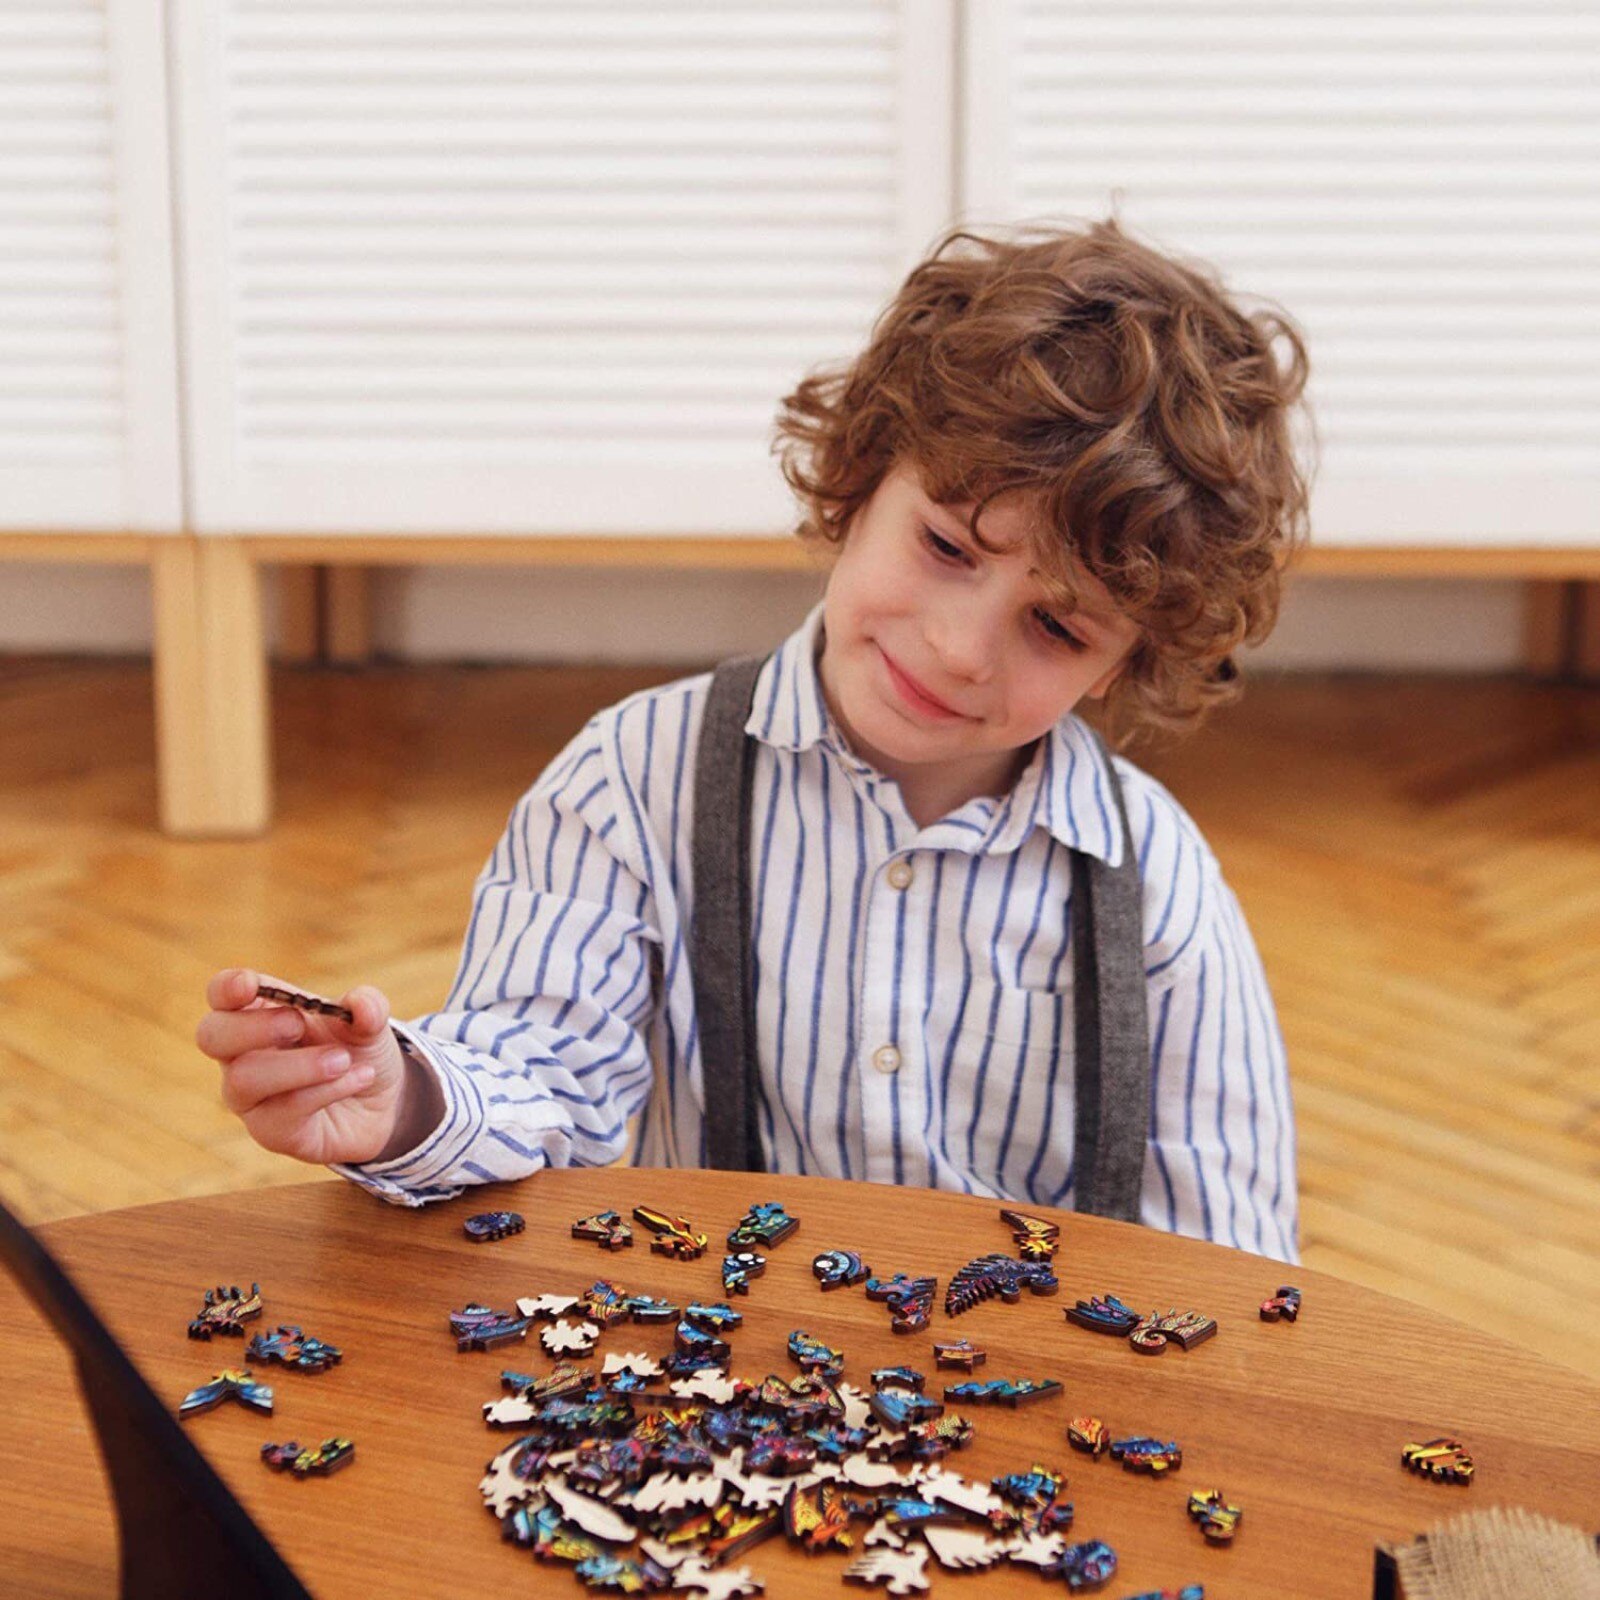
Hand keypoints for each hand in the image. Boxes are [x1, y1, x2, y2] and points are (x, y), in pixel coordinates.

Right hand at [197, 968, 421, 1165]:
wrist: (380, 1101)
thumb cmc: (357, 1050)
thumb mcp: (369, 1022)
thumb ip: (367, 1006)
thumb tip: (359, 1004)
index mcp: (258, 1013)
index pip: (221, 995)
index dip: (227, 988)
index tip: (249, 985)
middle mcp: (242, 1055)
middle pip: (212, 1036)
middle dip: (253, 1027)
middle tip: (297, 1025)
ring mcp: (251, 1097)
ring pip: (244, 1079)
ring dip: (299, 1065)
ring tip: (343, 1059)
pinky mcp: (272, 1131)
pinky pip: (284, 1111)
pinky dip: (327, 1090)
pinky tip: (360, 1078)